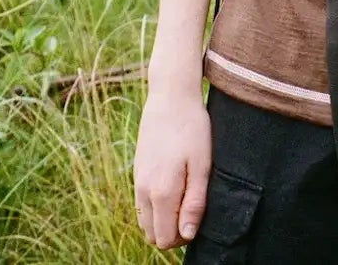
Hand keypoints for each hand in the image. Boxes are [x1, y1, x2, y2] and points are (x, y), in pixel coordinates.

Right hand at [133, 89, 212, 248]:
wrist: (169, 98)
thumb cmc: (192, 130)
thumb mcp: (202, 167)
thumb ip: (194, 203)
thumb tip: (187, 235)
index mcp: (161, 192)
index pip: (164, 239)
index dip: (183, 238)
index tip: (197, 219)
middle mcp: (143, 190)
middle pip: (152, 235)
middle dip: (171, 233)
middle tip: (192, 211)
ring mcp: (137, 180)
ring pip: (144, 220)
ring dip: (162, 220)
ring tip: (184, 199)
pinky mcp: (136, 171)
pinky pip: (141, 203)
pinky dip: (156, 206)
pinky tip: (174, 186)